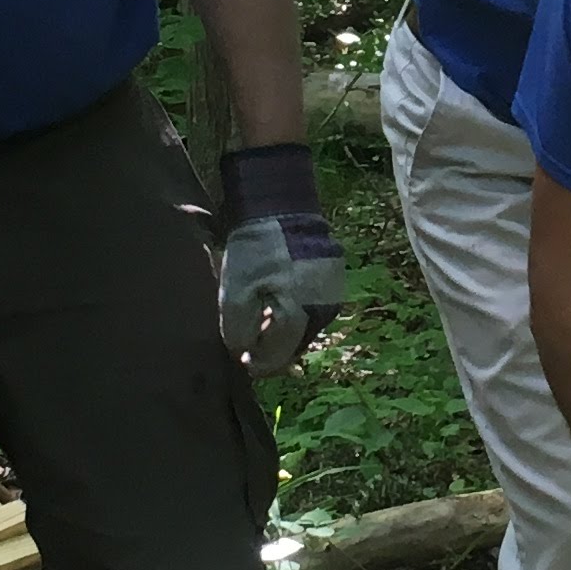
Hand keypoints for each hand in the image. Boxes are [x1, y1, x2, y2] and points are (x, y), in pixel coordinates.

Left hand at [216, 142, 346, 376]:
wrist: (282, 204)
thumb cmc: (256, 249)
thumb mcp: (236, 293)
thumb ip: (239, 331)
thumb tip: (242, 354)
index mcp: (300, 318)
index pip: (279, 357)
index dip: (259, 365)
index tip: (242, 363)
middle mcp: (323, 312)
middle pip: (295, 345)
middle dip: (272, 349)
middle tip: (249, 345)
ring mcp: (333, 294)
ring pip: (305, 327)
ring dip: (284, 332)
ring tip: (261, 323)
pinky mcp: (334, 278)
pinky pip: (313, 307)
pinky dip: (295, 312)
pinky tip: (277, 303)